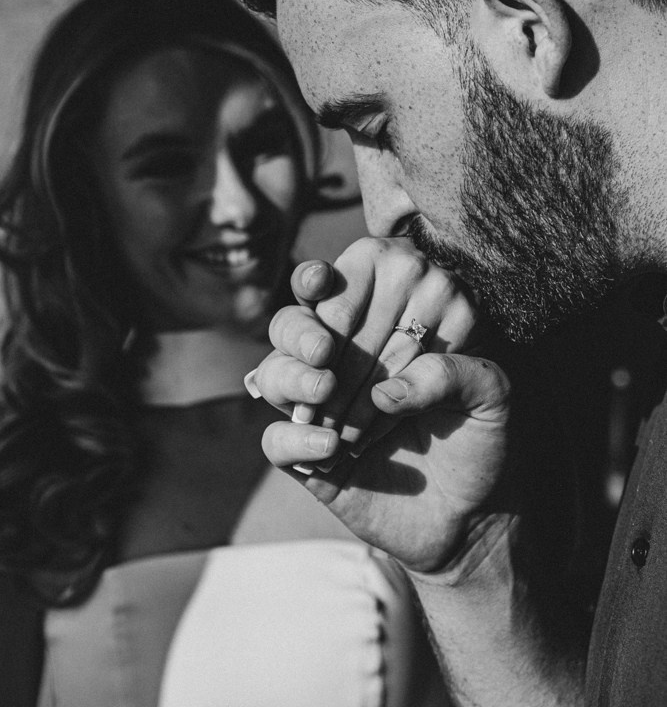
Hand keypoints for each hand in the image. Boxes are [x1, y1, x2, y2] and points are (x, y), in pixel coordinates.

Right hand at [249, 237, 511, 572]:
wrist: (475, 518)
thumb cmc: (482, 442)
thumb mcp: (492, 397)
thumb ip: (455, 372)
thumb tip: (389, 390)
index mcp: (389, 325)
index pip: (349, 281)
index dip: (340, 283)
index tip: (344, 305)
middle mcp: (345, 358)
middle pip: (296, 320)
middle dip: (301, 330)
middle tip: (324, 351)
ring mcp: (321, 407)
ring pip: (273, 370)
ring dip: (291, 374)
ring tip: (324, 390)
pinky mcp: (308, 456)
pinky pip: (275, 441)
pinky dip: (294, 439)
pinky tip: (330, 447)